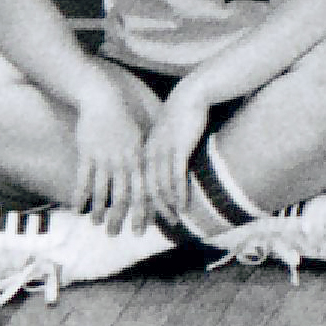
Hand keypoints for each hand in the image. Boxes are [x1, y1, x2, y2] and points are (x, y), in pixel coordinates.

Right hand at [70, 80, 149, 234]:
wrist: (104, 101)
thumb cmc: (123, 121)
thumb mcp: (139, 138)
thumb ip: (142, 158)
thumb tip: (149, 177)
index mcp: (139, 158)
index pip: (145, 189)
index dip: (146, 209)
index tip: (147, 227)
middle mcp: (124, 161)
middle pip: (125, 195)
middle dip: (121, 217)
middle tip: (116, 234)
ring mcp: (105, 158)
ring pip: (103, 190)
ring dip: (99, 210)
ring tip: (97, 225)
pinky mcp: (87, 154)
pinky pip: (84, 179)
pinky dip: (80, 196)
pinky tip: (77, 209)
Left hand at [139, 85, 212, 230]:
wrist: (191, 95)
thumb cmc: (180, 114)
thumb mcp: (164, 135)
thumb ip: (160, 151)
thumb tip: (162, 166)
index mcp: (142, 153)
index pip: (135, 184)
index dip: (135, 204)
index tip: (137, 220)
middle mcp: (149, 156)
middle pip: (144, 189)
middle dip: (145, 212)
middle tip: (144, 230)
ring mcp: (163, 153)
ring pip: (160, 186)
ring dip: (165, 207)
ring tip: (171, 221)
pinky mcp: (179, 150)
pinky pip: (177, 176)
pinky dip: (180, 193)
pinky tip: (183, 205)